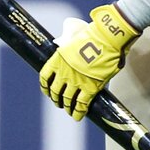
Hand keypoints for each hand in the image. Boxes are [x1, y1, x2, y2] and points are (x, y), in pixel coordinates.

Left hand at [39, 4, 138, 120]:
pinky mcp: (90, 88)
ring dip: (67, 107)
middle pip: (55, 91)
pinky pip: (81, 105)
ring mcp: (76, 82)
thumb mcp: (72, 34)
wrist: (105, 39)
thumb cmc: (91, 33)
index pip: (44, 77)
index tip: (47, 91)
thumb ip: (66, 39)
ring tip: (69, 110)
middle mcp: (63, 73)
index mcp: (57, 59)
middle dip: (56, 99)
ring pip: (67, 100)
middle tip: (59, 103)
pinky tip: (77, 116)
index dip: (45, 86)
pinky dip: (78, 112)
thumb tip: (64, 37)